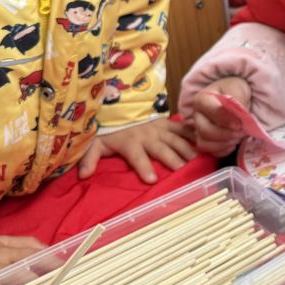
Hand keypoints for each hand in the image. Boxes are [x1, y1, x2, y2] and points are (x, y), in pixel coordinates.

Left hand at [78, 117, 196, 183]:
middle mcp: (147, 136)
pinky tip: (201, 140)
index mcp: (130, 143)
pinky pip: (181, 127)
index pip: (137, 157)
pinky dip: (191, 133)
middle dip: (172, 159)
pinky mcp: (166, 122)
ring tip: (195, 159)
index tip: (152, 180)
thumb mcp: (95, 143)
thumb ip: (89, 159)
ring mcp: (158, 128)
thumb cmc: (107, 128)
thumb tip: (83, 176)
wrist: (117, 103)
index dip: (143, 167)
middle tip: (182, 169)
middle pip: (161, 149)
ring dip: (185, 149)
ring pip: (175, 139)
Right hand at [189, 77, 252, 156]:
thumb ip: (237, 98)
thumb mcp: (238, 88)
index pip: (211, 111)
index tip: (240, 123)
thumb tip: (238, 114)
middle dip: (226, 134)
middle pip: (205, 131)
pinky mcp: (205, 141)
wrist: (236, 97)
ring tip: (238, 137)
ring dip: (224, 143)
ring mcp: (198, 129)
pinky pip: (210, 152)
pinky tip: (233, 143)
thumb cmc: (235, 90)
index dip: (226, 119)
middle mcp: (196, 115)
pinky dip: (223, 150)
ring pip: (204, 144)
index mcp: (202, 99)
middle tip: (241, 131)